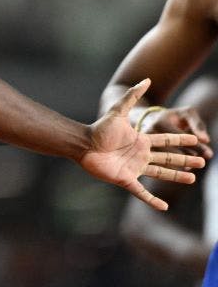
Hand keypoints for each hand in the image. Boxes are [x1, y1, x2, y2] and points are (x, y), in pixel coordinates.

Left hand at [80, 79, 205, 210]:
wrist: (83, 144)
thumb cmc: (99, 128)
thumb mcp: (118, 111)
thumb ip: (132, 97)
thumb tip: (145, 79)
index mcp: (141, 140)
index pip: (166, 140)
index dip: (181, 139)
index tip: (196, 138)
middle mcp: (140, 155)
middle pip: (168, 158)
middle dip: (185, 159)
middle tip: (202, 161)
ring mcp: (134, 168)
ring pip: (160, 174)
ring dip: (176, 177)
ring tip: (192, 179)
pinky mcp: (126, 180)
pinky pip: (142, 193)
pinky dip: (152, 201)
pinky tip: (164, 207)